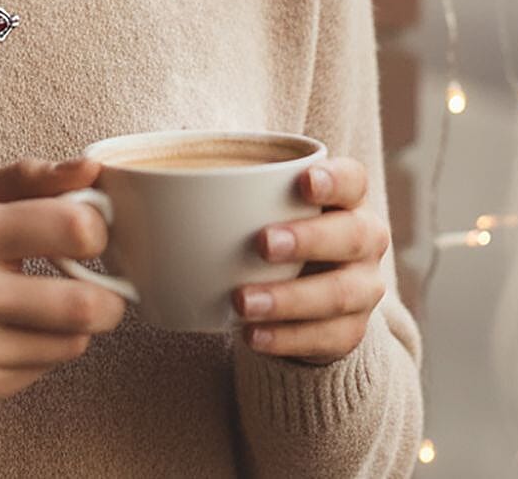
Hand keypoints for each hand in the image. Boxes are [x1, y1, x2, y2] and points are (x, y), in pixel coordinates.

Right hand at [0, 157, 127, 414]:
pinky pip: (43, 371)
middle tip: (106, 284)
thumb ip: (29, 179)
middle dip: (111, 294)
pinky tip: (18, 330)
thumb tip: (91, 168)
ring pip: (71, 344)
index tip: (90, 230)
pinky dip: (45, 350)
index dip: (97, 228)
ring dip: (78, 324)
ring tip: (55, 304)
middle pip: (83, 305)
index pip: (72, 229)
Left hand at [230, 155, 388, 365]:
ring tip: (242, 301)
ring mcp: (364, 288)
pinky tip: (251, 335)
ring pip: (339, 294)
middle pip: (352, 236)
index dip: (334, 179)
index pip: (353, 180)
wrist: (306, 289)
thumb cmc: (277, 226)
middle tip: (261, 243)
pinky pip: (325, 338)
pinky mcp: (351, 331)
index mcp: (349, 197)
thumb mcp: (263, 202)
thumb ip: (228, 188)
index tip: (303, 181)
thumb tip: (151, 182)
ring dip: (289, 298)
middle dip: (308, 239)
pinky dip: (286, 338)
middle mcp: (366, 239)